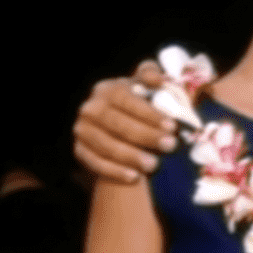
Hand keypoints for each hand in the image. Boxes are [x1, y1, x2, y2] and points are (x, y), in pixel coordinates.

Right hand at [74, 60, 182, 182]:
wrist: (118, 128)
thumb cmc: (138, 105)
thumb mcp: (144, 86)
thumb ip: (151, 75)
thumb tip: (157, 79)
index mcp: (107, 89)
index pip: (127, 100)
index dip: (150, 113)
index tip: (172, 126)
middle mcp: (90, 109)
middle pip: (118, 124)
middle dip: (146, 136)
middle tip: (170, 146)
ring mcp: (82, 130)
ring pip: (106, 146)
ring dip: (131, 156)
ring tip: (154, 165)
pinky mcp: (79, 150)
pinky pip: (95, 163)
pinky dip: (115, 172)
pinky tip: (134, 178)